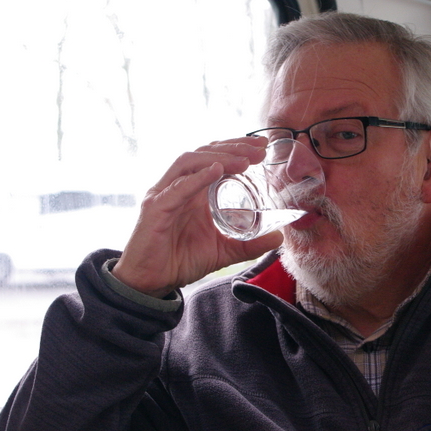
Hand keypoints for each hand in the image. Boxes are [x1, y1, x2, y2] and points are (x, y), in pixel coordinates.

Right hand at [111, 136, 281, 297]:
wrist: (151, 283)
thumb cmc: (179, 261)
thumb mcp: (223, 251)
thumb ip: (248, 245)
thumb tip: (278, 238)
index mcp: (193, 191)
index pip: (214, 158)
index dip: (237, 148)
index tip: (262, 147)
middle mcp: (177, 186)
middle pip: (204, 153)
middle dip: (233, 147)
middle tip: (260, 149)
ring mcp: (164, 194)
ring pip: (189, 162)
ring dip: (218, 157)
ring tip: (244, 161)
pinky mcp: (155, 209)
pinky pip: (176, 189)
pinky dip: (197, 178)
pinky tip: (216, 171)